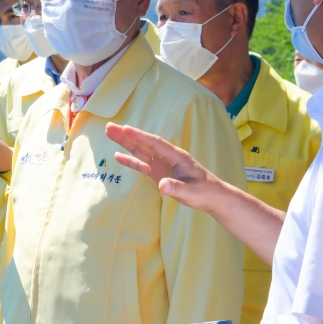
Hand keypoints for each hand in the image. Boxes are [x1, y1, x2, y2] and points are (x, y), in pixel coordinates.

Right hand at [105, 123, 223, 212]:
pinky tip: (118, 156)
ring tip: (110, 133)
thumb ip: (176, 188)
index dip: (140, 136)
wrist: (212, 196)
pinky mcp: (159, 173)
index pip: (155, 144)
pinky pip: (142, 165)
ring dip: (126, 143)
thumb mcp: (192, 192)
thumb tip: (161, 184)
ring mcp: (163, 164)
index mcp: (177, 156)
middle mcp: (168, 157)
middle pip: (144, 143)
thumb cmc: (205, 192)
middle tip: (109, 126)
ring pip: (141, 151)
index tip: (125, 129)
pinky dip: (130, 161)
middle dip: (127, 135)